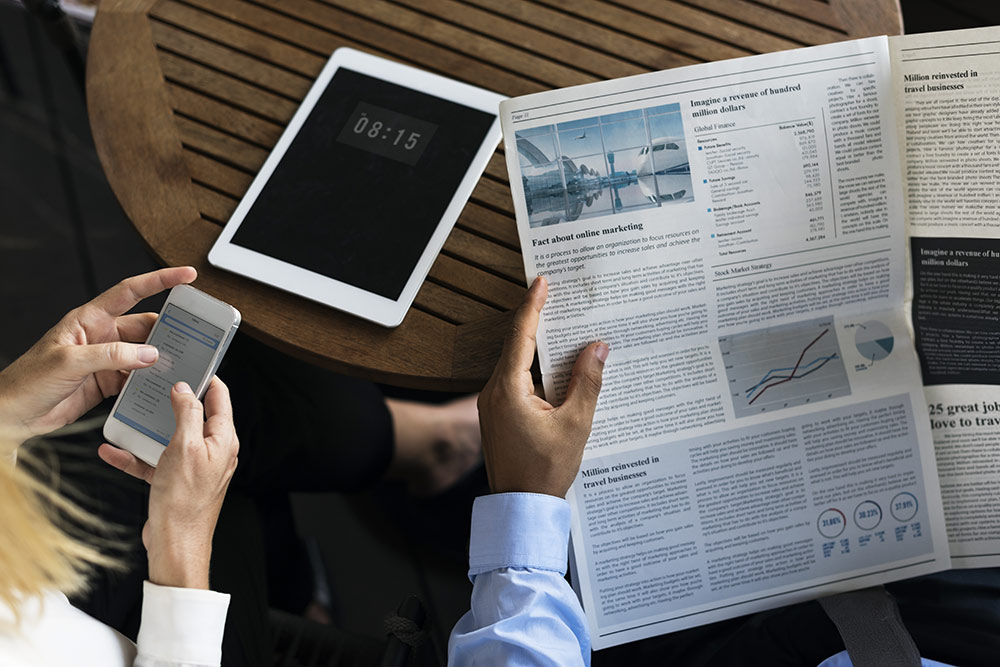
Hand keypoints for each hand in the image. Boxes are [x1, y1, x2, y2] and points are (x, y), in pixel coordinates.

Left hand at [0, 267, 196, 447]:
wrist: (12, 415)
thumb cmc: (27, 381)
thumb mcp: (69, 362)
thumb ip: (111, 356)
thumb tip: (148, 353)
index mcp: (89, 319)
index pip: (130, 291)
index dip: (160, 280)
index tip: (186, 275)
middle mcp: (101, 336)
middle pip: (145, 326)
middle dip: (170, 328)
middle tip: (196, 332)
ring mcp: (106, 359)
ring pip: (145, 353)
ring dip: (161, 358)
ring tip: (182, 362)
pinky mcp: (108, 382)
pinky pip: (137, 377)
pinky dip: (151, 381)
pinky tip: (161, 385)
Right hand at [99, 378, 238, 588]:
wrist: (174, 545)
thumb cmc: (185, 500)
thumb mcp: (185, 447)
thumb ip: (188, 414)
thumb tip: (186, 389)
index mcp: (222, 440)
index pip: (220, 399)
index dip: (207, 379)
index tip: (192, 363)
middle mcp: (212, 452)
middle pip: (193, 416)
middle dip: (173, 401)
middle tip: (154, 383)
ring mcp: (193, 467)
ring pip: (169, 438)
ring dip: (148, 429)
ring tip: (129, 413)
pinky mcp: (174, 482)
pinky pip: (154, 462)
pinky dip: (135, 456)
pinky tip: (112, 450)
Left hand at [478, 276, 607, 497]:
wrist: (521, 507)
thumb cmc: (545, 471)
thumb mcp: (575, 424)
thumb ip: (588, 382)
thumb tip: (598, 347)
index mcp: (508, 389)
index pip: (521, 335)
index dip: (533, 305)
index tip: (542, 281)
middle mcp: (493, 392)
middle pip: (517, 346)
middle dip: (538, 320)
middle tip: (556, 295)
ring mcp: (492, 404)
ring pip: (517, 364)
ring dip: (539, 347)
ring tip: (563, 326)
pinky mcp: (498, 416)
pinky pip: (516, 381)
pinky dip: (535, 369)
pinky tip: (557, 368)